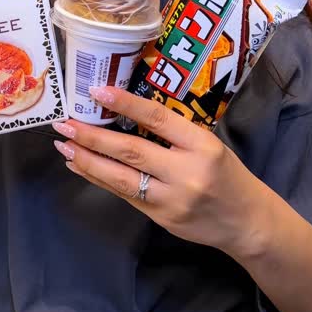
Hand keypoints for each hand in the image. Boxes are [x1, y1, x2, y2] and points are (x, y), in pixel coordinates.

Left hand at [51, 86, 269, 260]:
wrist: (246, 221)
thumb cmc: (226, 174)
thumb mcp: (209, 144)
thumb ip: (173, 133)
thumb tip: (125, 114)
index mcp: (202, 145)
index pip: (158, 118)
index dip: (126, 104)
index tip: (98, 91)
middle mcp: (186, 172)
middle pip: (131, 151)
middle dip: (93, 137)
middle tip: (65, 124)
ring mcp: (171, 199)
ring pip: (120, 178)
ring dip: (87, 160)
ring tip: (64, 146)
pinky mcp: (160, 218)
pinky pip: (124, 195)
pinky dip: (99, 178)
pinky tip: (81, 166)